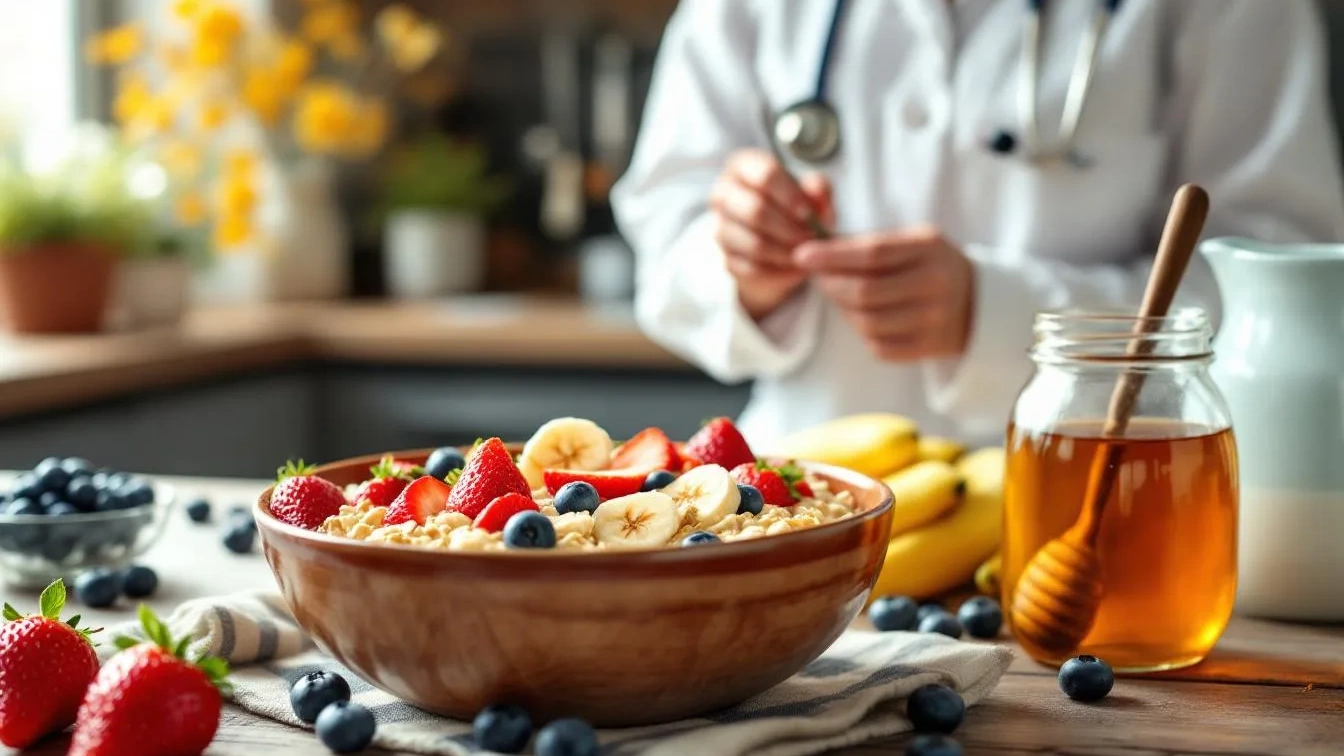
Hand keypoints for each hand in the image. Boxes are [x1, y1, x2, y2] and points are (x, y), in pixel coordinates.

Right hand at [709, 149, 832, 319]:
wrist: (782, 241)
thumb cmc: (795, 208)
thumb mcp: (812, 193)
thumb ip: (818, 188)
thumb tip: (816, 191)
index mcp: (743, 167)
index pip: (765, 175)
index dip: (790, 196)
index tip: (809, 213)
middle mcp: (724, 194)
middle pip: (755, 211)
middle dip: (789, 228)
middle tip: (811, 238)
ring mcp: (720, 228)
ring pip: (754, 244)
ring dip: (787, 252)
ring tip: (807, 253)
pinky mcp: (726, 258)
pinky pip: (753, 269)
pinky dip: (779, 271)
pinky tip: (796, 267)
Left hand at [793, 226, 975, 360]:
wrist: (977, 301)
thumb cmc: (930, 264)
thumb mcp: (912, 241)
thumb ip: (869, 243)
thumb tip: (816, 249)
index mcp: (929, 249)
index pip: (872, 253)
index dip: (832, 256)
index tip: (802, 255)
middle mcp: (934, 285)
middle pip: (864, 292)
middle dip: (830, 285)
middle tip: (819, 278)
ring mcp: (933, 320)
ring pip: (866, 323)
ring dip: (843, 310)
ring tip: (841, 297)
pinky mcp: (928, 348)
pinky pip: (878, 347)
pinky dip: (861, 332)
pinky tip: (863, 317)